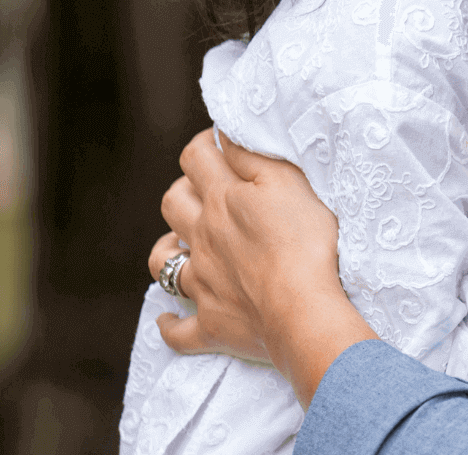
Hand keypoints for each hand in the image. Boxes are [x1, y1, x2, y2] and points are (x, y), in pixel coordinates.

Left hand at [150, 129, 375, 405]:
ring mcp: (203, 283)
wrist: (302, 311)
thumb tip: (225, 135)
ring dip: (167, 248)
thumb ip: (252, 156)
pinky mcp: (211, 324)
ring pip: (162, 262)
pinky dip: (171, 326)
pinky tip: (169, 319)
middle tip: (206, 186)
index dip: (204, 143)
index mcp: (223, 201)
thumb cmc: (305, 242)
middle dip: (184, 187)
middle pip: (173, 203)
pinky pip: (178, 331)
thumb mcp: (288, 183)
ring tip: (181, 243)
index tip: (218, 141)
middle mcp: (203, 238)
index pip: (197, 159)